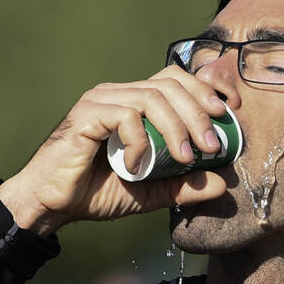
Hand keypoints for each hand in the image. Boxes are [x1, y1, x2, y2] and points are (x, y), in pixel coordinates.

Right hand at [0, 66, 232, 234]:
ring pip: (153, 96)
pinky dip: (140, 141)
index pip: (176, 79)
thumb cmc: (95, 193)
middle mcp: (119, 93)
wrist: (52, 205)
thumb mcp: (150, 192)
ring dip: (177, 127)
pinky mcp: (86, 115)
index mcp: (134, 102)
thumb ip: (183, 187)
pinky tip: (136, 165)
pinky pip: (126, 115)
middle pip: (171, 83)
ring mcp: (101, 100)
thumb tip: (221, 183)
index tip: (231, 112)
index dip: (206, 90)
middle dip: (199, 113)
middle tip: (213, 146)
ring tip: (185, 158)